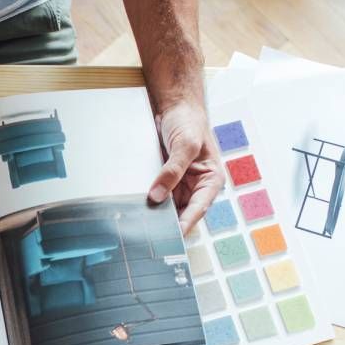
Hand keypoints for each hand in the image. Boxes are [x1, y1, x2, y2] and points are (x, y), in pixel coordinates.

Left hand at [148, 100, 224, 234]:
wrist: (176, 108)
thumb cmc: (189, 122)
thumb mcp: (185, 144)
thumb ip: (172, 170)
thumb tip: (157, 196)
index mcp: (211, 180)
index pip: (198, 209)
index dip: (185, 224)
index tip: (172, 236)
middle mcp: (196, 188)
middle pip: (181, 213)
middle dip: (167, 223)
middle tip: (149, 235)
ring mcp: (180, 187)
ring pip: (167, 209)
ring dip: (155, 216)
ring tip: (139, 227)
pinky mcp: (166, 184)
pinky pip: (156, 199)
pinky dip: (147, 205)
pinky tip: (134, 211)